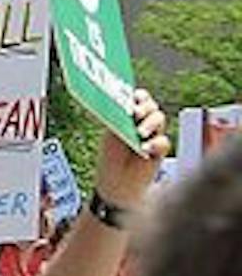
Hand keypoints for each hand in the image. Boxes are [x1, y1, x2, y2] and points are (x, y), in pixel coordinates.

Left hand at [95, 89, 169, 206]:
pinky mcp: (160, 150)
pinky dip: (155, 143)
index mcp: (129, 114)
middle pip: (151, 106)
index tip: (133, 97)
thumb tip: (122, 104)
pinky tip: (145, 148)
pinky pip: (164, 141)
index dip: (138, 95)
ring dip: (150, 123)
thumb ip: (119, 118)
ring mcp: (152, 134)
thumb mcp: (111, 132)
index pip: (138, 98)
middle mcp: (142, 121)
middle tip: (135, 112)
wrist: (118, 180)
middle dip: (145, 107)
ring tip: (139, 132)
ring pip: (159, 119)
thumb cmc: (111, 154)